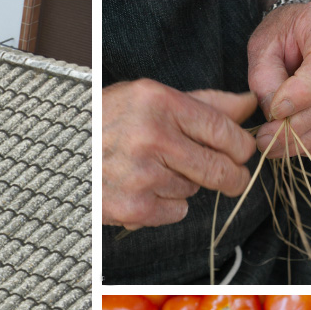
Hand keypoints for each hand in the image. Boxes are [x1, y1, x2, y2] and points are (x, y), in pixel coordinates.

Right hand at [102, 80, 257, 227]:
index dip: (242, 147)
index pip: (225, 131)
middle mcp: (151, 136)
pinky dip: (167, 204)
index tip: (242, 152)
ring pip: (196, 189)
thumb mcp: (151, 98)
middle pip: (221, 168)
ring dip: (186, 183)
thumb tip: (250, 103)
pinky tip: (143, 187)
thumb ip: (205, 103)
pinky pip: (177, 211)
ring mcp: (141, 174)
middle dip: (233, 176)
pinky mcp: (133, 206)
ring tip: (155, 168)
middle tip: (230, 177)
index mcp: (159, 102)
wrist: (60, 149)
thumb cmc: (109, 119)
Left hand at [247, 0, 310, 157]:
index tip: (274, 112)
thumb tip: (276, 116)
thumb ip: (265, 79)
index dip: (301, 95)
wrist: (299, 28)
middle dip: (296, 127)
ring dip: (307, 140)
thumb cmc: (280, 34)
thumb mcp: (261, 47)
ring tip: (277, 147)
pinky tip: (300, 145)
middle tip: (266, 141)